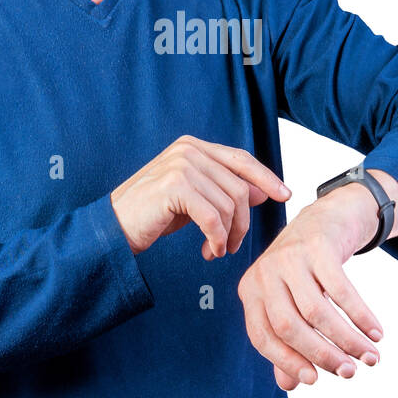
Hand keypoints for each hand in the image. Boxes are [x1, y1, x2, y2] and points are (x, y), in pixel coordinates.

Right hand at [110, 134, 291, 258]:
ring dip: (229, 235)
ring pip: (229, 204)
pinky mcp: (174, 187)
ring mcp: (181, 166)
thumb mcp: (194, 200)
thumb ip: (223, 190)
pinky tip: (211, 250)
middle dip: (242, 222)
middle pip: (239, 187)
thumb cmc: (152, 214)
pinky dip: (218, 239)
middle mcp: (188, 150)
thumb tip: (263, 190)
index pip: (241, 159)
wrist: (113, 228)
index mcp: (193, 147)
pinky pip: (213, 217)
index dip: (266, 177)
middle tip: (233, 245)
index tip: (285, 194)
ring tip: (217, 249)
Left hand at [237, 183, 385, 390]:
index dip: (287, 362)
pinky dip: (361, 316)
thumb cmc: (305, 270)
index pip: (262, 336)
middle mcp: (265, 272)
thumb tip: (289, 385)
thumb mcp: (289, 301)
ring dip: (347, 339)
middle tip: (349, 373)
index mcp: (251, 290)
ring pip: (317, 311)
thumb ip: (286, 343)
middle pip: (289, 326)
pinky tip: (376, 332)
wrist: (326, 218)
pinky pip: (342, 290)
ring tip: (370, 357)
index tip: (314, 381)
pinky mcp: (318, 246)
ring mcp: (290, 257)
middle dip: (321, 354)